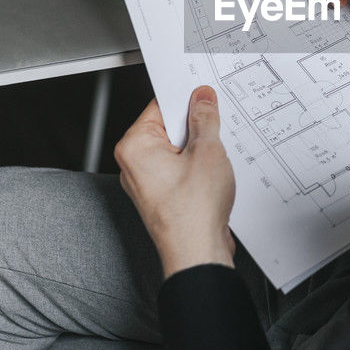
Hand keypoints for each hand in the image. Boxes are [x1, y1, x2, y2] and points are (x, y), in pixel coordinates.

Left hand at [115, 88, 235, 277]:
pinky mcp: (162, 195)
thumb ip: (204, 119)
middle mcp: (134, 164)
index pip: (160, 105)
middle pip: (169, 128)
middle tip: (214, 131)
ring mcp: (147, 181)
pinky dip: (197, 167)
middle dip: (194, 126)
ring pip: (177, 149)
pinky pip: (179, 168)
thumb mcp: (207, 151)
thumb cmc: (193, 212)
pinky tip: (212, 175)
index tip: (205, 96)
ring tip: (213, 160)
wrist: (197, 253)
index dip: (187, 99)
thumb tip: (202, 99)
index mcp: (135, 146)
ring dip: (199, 148)